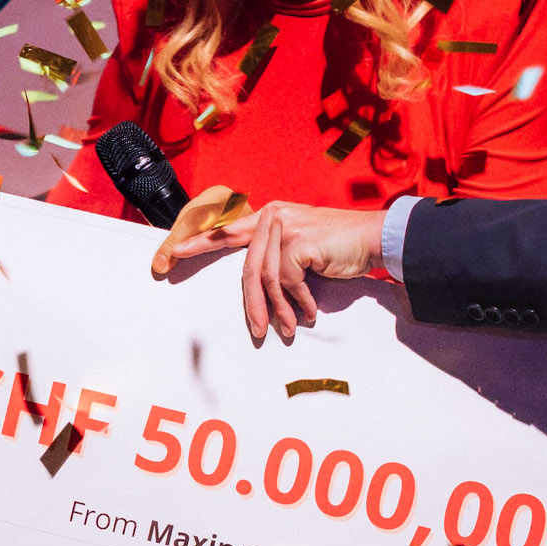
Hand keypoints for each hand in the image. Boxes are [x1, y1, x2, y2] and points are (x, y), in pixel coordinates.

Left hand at [165, 202, 385, 345]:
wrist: (374, 237)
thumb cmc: (339, 246)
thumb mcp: (301, 248)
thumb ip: (277, 257)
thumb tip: (258, 291)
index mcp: (270, 215)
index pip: (228, 231)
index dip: (199, 243)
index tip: (172, 254)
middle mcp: (273, 216)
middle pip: (248, 268)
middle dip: (251, 304)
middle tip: (256, 330)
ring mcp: (284, 227)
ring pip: (267, 279)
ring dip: (278, 310)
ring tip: (287, 329)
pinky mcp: (297, 242)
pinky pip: (287, 281)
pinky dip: (299, 302)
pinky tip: (310, 312)